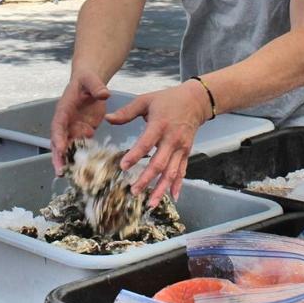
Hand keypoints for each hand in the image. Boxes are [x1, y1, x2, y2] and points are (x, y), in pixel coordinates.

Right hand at [50, 69, 110, 174]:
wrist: (89, 83)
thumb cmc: (87, 80)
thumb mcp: (91, 80)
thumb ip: (97, 86)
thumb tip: (105, 94)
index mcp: (64, 109)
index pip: (58, 124)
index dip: (58, 136)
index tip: (60, 148)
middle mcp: (66, 121)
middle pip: (58, 141)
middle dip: (58, 156)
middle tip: (60, 171)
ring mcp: (73, 128)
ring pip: (67, 148)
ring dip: (68, 161)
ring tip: (70, 177)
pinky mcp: (82, 132)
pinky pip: (79, 147)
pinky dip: (81, 158)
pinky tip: (85, 171)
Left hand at [110, 82, 210, 206]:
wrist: (195, 101)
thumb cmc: (168, 100)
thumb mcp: (146, 100)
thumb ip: (127, 112)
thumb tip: (108, 119)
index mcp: (159, 125)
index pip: (146, 143)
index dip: (135, 156)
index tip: (123, 167)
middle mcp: (171, 139)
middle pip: (159, 163)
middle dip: (147, 179)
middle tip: (134, 191)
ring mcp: (180, 148)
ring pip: (171, 172)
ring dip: (161, 188)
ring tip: (150, 202)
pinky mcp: (186, 152)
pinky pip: (182, 171)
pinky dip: (178, 185)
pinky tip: (173, 197)